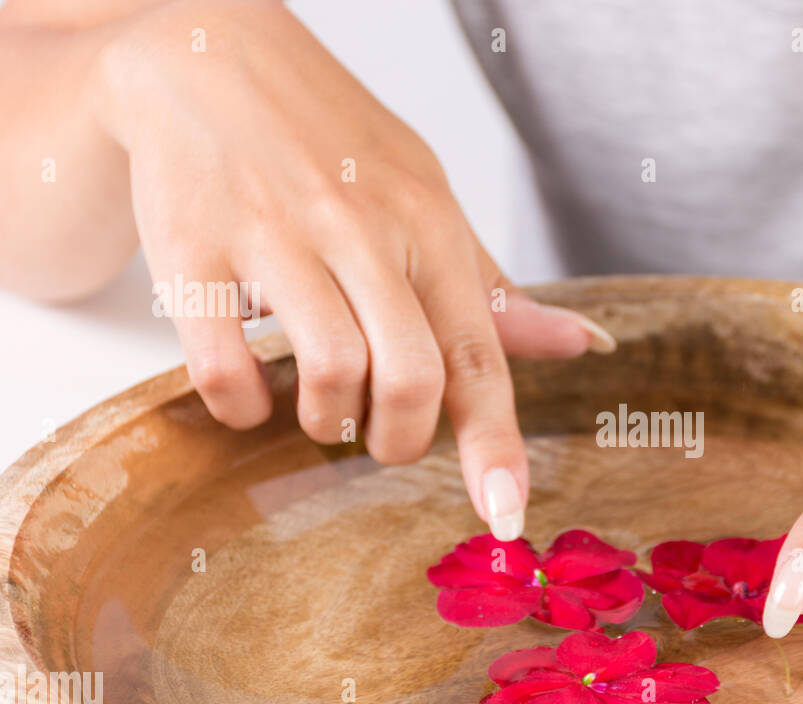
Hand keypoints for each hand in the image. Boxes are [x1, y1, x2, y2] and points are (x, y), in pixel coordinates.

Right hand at [93, 0, 611, 538]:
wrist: (207, 61)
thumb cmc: (333, 147)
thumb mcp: (428, 201)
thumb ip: (494, 289)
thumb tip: (584, 345)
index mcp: (430, 228)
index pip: (480, 355)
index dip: (495, 447)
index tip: (506, 517)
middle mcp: (362, 231)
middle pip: (414, 377)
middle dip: (403, 439)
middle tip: (385, 438)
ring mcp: (277, 238)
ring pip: (333, 373)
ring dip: (331, 422)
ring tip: (324, 408)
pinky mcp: (193, 249)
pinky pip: (226, 367)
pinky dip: (244, 408)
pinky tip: (251, 392)